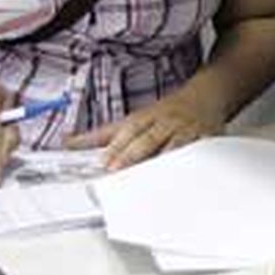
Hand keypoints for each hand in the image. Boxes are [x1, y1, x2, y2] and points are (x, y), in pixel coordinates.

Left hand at [64, 81, 228, 170]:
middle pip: (149, 138)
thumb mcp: (134, 118)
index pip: (129, 131)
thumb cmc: (165, 111)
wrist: (205, 96)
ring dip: (163, 160)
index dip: (117, 147)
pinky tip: (186, 173)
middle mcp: (166, 122)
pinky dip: (193, 162)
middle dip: (134, 155)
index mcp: (147, 117)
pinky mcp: (205, 139)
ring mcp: (186, 130)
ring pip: (174, 146)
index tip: (105, 163)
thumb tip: (69, 143)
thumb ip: (102, 134)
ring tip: (152, 178)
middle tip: (120, 171)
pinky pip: (199, 151)